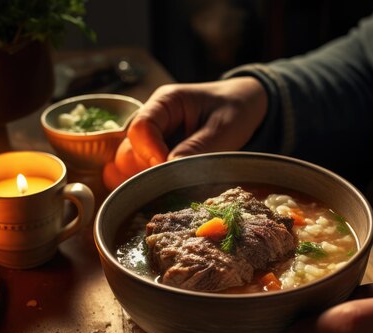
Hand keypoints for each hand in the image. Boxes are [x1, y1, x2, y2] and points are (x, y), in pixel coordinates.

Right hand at [103, 77, 267, 189]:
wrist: (243, 106)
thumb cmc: (234, 109)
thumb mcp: (224, 127)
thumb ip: (198, 147)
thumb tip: (171, 169)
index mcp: (165, 102)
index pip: (141, 128)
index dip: (151, 153)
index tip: (170, 171)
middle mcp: (152, 119)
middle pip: (129, 149)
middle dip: (148, 170)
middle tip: (176, 183)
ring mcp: (152, 138)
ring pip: (131, 164)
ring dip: (149, 179)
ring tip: (178, 186)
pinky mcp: (157, 155)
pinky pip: (142, 172)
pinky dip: (152, 184)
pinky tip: (171, 190)